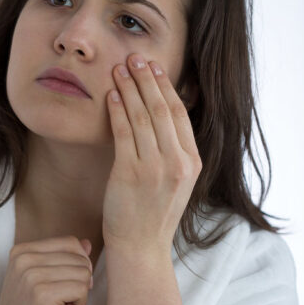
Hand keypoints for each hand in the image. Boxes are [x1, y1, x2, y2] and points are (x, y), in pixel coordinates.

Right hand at [0, 237, 92, 304]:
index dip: (80, 263)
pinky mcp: (42, 294)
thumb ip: (62, 259)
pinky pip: (81, 289)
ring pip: (83, 273)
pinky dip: (79, 304)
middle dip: (80, 280)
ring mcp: (31, 275)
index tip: (70, 283)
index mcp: (21, 251)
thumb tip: (86, 243)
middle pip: (79, 258)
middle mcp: (24, 258)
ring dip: (79, 294)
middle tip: (63, 299)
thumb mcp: (40, 279)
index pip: (69, 242)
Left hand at [102, 53, 201, 253]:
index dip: (166, 87)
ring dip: (129, 88)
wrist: (140, 246)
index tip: (154, 67)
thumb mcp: (174, 179)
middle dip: (146, 79)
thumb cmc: (152, 211)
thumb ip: (172, 150)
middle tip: (134, 57)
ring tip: (118, 69)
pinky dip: (118, 111)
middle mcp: (178, 163)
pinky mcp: (130, 174)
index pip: (179, 114)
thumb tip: (160, 114)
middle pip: (162, 109)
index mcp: (192, 162)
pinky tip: (111, 95)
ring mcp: (155, 168)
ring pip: (143, 117)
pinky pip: (123, 134)